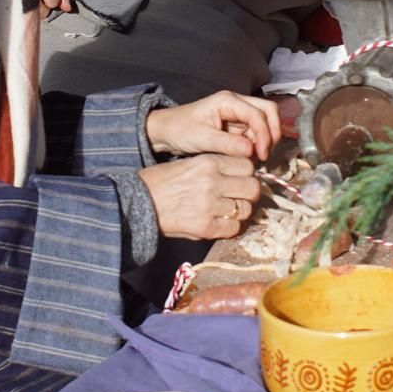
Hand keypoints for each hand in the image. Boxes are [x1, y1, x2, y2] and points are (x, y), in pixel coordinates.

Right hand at [140, 154, 262, 239]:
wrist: (140, 202)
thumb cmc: (162, 182)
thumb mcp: (190, 164)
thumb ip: (217, 168)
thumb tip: (242, 176)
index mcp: (209, 163)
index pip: (247, 166)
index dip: (246, 174)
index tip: (241, 179)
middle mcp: (212, 182)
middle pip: (252, 188)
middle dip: (248, 193)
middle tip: (239, 197)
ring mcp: (210, 206)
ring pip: (245, 209)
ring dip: (239, 211)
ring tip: (226, 210)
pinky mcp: (206, 227)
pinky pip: (234, 228)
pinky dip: (229, 227)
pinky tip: (218, 222)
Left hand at [147, 90, 281, 161]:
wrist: (166, 132)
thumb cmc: (180, 130)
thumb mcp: (202, 138)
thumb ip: (227, 144)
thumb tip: (251, 151)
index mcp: (228, 100)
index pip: (257, 113)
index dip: (265, 134)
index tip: (262, 155)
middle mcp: (237, 104)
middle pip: (268, 112)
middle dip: (272, 133)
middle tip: (266, 155)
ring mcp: (238, 115)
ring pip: (264, 124)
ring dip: (265, 141)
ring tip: (256, 160)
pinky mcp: (237, 127)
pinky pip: (255, 134)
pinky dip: (257, 146)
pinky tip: (250, 158)